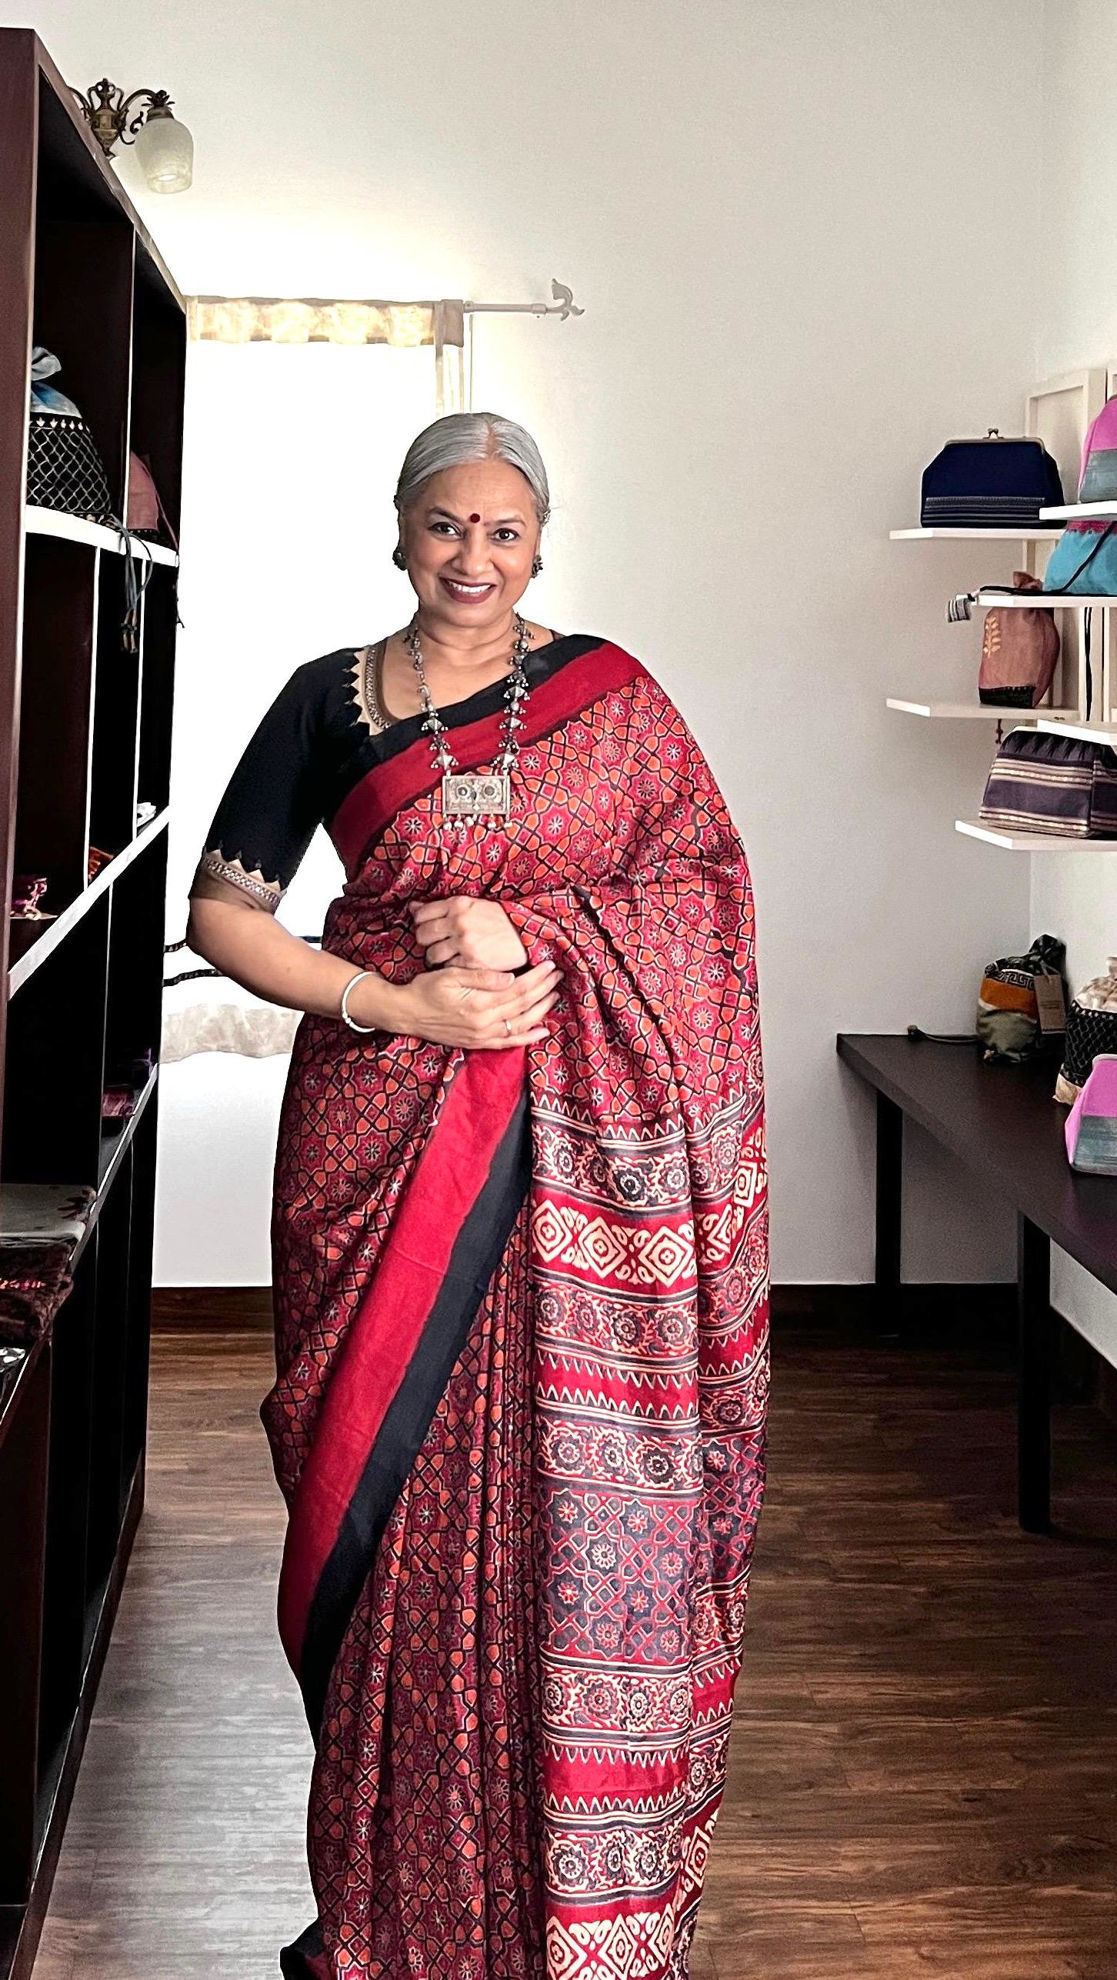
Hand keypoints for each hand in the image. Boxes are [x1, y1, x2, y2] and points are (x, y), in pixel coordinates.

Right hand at [390, 960, 560, 1049]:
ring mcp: (482, 1035)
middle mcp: (484, 1022)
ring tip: (554, 996)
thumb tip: (511, 977)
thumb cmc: (426, 989)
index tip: (550, 966)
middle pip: (523, 1005)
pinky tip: (542, 1031)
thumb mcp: (451, 975)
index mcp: (479, 1002)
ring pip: (520, 1024)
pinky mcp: (478, 1042)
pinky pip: (508, 1043)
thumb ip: (481, 977)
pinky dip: (527, 1038)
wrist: (407, 1013)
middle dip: (543, 990)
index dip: (536, 978)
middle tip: (557, 976)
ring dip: (541, 1010)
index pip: (517, 989)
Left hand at [408, 896, 527, 970]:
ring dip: (436, 958)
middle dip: (426, 942)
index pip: (422, 914)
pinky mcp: (472, 962)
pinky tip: (460, 964)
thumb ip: (443, 907)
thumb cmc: (499, 920)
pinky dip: (451, 968)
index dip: (422, 924)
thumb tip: (412, 907)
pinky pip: (448, 967)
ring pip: (432, 955)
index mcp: (458, 904)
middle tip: (436, 945)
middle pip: (423, 935)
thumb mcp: (473, 905)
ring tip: (447, 957)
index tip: (430, 929)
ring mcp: (465, 943)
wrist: (527, 935)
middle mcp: (458, 922)